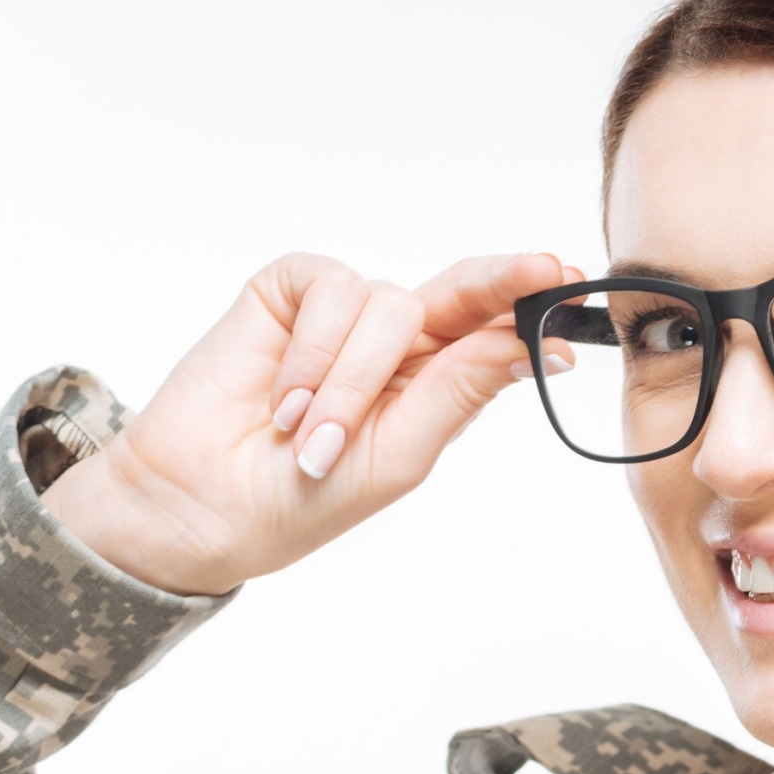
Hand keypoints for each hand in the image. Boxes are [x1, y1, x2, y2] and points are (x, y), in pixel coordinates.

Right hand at [42, 251, 578, 595]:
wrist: (201, 504)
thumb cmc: (301, 498)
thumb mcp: (397, 456)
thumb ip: (456, 394)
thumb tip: (527, 348)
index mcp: (432, 384)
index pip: (491, 334)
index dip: (531, 309)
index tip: (573, 290)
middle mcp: (395, 342)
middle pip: (462, 291)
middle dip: (503, 280)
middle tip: (545, 268)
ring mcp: (343, 315)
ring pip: (390, 306)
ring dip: (352, 380)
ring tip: (311, 437)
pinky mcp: (290, 291)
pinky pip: (332, 290)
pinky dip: (315, 351)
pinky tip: (285, 401)